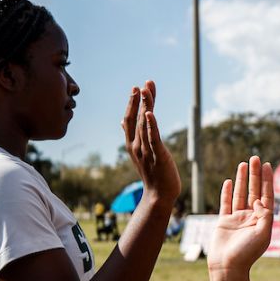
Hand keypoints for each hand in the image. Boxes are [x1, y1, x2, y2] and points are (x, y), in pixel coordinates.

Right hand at [123, 80, 180, 202]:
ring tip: (146, 91)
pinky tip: (149, 113)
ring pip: (144, 125)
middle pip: (135, 119)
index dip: (132, 103)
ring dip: (145, 107)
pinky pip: (153, 138)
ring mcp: (146, 150)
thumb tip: (121, 121)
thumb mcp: (140, 152)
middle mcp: (136, 146)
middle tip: (140, 85)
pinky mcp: (158, 155)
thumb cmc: (152, 174)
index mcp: (132, 144)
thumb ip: (133, 135)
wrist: (158, 195)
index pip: (129, 119)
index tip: (136, 88)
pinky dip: (150, 125)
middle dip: (137, 101)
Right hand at [207, 156, 274, 273]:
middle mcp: (251, 217)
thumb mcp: (263, 234)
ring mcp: (237, 219)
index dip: (267, 180)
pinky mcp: (224, 222)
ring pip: (241, 194)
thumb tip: (260, 201)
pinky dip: (228, 192)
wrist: (227, 267)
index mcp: (262, 220)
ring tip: (244, 164)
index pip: (266, 195)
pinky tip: (230, 181)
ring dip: (243, 179)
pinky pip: (226, 203)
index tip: (267, 165)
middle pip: (254, 191)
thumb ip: (265, 215)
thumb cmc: (247, 254)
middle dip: (255, 175)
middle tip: (255, 157)